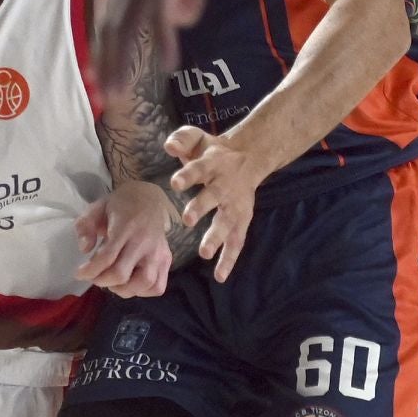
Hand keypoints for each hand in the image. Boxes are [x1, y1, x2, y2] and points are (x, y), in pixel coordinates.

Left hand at [73, 184, 172, 298]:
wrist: (149, 198)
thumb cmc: (119, 206)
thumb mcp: (96, 208)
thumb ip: (85, 226)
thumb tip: (85, 249)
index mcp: (125, 227)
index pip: (107, 257)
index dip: (90, 271)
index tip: (79, 274)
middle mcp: (144, 242)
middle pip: (122, 274)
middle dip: (102, 281)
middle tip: (95, 277)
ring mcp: (158, 252)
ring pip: (143, 283)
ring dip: (123, 290)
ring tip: (113, 283)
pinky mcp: (166, 260)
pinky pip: (158, 286)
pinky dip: (143, 292)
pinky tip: (131, 283)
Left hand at [94, 0, 243, 88]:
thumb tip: (181, 21)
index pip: (112, 19)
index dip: (104, 50)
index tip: (98, 78)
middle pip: (112, 27)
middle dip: (106, 64)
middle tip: (102, 97)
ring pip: (128, 23)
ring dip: (122, 59)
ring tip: (119, 89)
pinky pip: (161, 10)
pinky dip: (162, 39)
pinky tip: (166, 63)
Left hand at [168, 125, 260, 282]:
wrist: (248, 157)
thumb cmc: (213, 152)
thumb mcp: (199, 139)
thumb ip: (182, 139)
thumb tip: (168, 146)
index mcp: (213, 164)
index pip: (199, 169)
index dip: (188, 176)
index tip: (176, 183)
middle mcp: (225, 186)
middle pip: (213, 197)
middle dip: (201, 207)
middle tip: (187, 219)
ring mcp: (235, 206)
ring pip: (227, 222)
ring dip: (216, 238)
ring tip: (204, 253)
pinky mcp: (242, 221)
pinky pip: (237, 242)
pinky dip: (230, 259)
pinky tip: (220, 277)